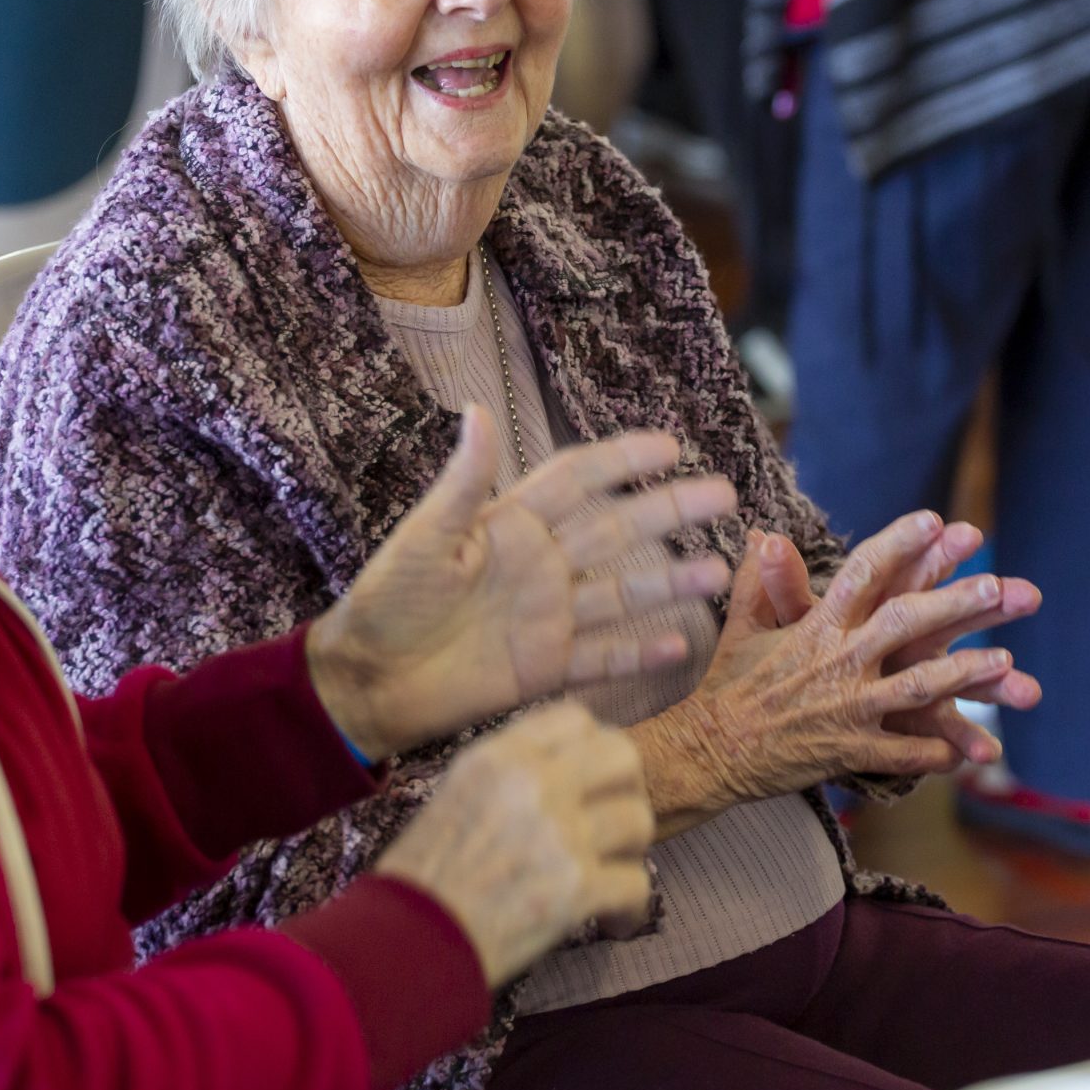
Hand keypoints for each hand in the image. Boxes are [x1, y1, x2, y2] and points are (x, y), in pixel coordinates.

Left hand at [308, 411, 736, 759]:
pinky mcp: (545, 667)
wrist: (367, 680)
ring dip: (669, 582)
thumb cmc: (386, 602)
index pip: (577, 482)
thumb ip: (463, 483)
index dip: (621, 462)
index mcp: (510, 526)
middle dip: (668, 512)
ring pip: (621, 594)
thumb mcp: (425, 538)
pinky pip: (602, 658)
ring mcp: (547, 618)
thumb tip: (477, 409)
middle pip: (616, 531)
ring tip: (717, 572)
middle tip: (722, 495)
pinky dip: (638, 653)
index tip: (670, 446)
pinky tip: (679, 644)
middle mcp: (539, 566)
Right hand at [377, 703, 654, 987]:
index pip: (575, 717)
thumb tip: (562, 775)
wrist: (407, 945)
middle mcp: (535, 784)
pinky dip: (629, 910)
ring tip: (611, 877)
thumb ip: (509, 776)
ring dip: (631, 853)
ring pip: (639, 820)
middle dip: (627, 789)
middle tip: (614, 822)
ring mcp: (561, 834)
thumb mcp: (455, 795)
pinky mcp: (578, 888)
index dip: (594, 747)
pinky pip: (638, 885)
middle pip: (623, 756)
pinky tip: (612, 921)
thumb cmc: (421, 879)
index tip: (592, 779)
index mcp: (499, 757)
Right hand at [635, 514, 1041, 834]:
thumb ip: (761, 580)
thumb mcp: (742, 626)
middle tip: (997, 587)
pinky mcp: (850, 749)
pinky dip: (938, 749)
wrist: (709, 749)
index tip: (934, 519)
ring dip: (965, 675)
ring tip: (1006, 662)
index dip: (900, 544)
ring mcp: (847, 708)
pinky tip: (969, 749)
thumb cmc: (727, 684)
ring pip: (919, 687)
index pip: (863, 573)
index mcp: (816, 626)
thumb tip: (763, 535)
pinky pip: (904, 750)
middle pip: (906, 623)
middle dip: (954, 604)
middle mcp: (837, 661)